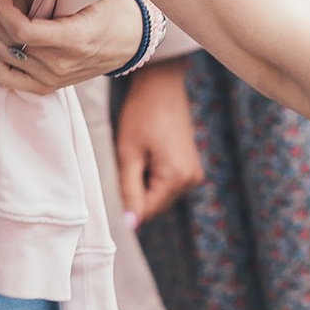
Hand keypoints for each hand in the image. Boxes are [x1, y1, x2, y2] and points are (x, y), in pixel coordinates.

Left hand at [0, 0, 144, 97]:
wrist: (130, 42)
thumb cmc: (112, 12)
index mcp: (73, 39)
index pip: (21, 29)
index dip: (3, 6)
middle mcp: (59, 64)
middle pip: (8, 40)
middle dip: (2, 13)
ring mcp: (52, 79)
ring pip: (2, 56)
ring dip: (0, 33)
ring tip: (17, 19)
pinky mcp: (47, 86)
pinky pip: (6, 79)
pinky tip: (7, 43)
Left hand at [114, 59, 204, 220]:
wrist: (161, 85)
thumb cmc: (141, 114)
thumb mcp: (129, 154)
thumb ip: (130, 191)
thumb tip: (131, 224)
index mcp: (177, 178)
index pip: (147, 211)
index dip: (126, 202)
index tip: (115, 181)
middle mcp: (191, 179)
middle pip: (155, 204)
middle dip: (136, 191)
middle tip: (125, 163)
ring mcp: (194, 172)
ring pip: (161, 193)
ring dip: (144, 183)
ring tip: (137, 154)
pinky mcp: (191, 165)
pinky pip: (168, 182)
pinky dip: (153, 175)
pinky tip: (147, 153)